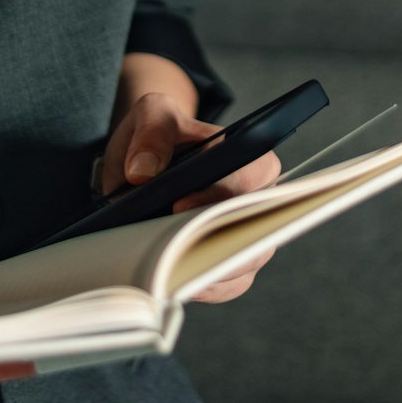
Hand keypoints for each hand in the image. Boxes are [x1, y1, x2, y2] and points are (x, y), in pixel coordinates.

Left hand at [101, 85, 280, 303]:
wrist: (145, 162)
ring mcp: (245, 235)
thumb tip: (143, 170)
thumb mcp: (151, 114)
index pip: (255, 177)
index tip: (179, 205)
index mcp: (250, 157)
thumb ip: (152, 131)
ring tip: (163, 270)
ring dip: (205, 272)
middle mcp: (257, 200)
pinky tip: (170, 285)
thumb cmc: (159, 135)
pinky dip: (200, 288)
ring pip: (243, 265)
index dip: (223, 194)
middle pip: (255, 230)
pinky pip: (226, 286)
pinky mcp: (229, 263)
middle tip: (167, 249)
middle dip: (213, 243)